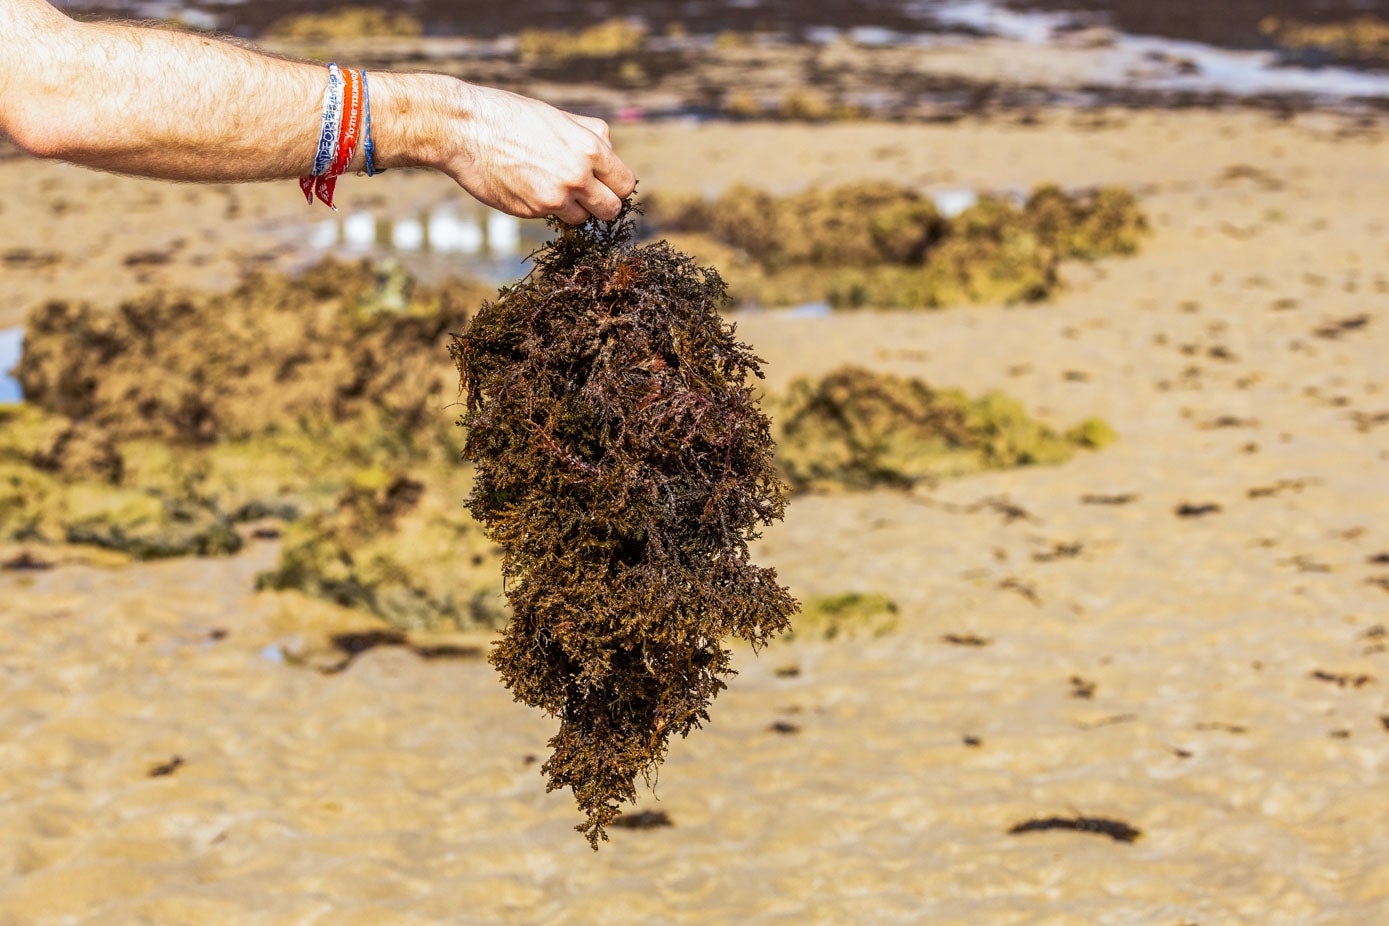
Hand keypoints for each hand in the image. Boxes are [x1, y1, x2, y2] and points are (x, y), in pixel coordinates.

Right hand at [442, 82, 636, 224]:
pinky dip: (547, 207)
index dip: (616, 184)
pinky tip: (528, 185)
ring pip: (583, 218)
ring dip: (574, 208)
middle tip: (586, 193)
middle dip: (602, 203)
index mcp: (590, 149)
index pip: (626, 184)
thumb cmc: (511, 116)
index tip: (604, 182)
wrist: (465, 129)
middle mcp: (577, 177)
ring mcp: (554, 198)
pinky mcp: (532, 211)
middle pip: (612, 209)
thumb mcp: (559, 116)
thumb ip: (590, 135)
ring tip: (551, 185)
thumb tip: (610, 151)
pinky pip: (553, 217)